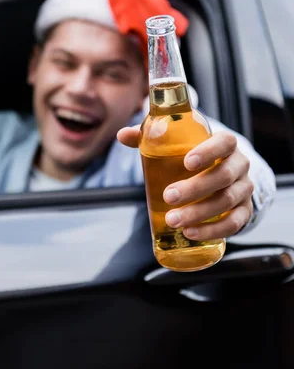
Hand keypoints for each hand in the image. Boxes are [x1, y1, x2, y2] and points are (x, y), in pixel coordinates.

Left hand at [117, 127, 253, 239]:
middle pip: (224, 175)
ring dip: (199, 213)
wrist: (222, 173)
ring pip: (227, 201)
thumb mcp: (177, 143)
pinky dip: (213, 230)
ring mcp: (244, 189)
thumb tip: (122, 135)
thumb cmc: (194, 155)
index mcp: (226, 144)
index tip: (187, 162)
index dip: (209, 151)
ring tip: (174, 221)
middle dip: (195, 188)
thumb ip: (151, 137)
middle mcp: (240, 165)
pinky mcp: (244, 211)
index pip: (225, 142)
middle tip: (169, 197)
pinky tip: (191, 233)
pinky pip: (234, 223)